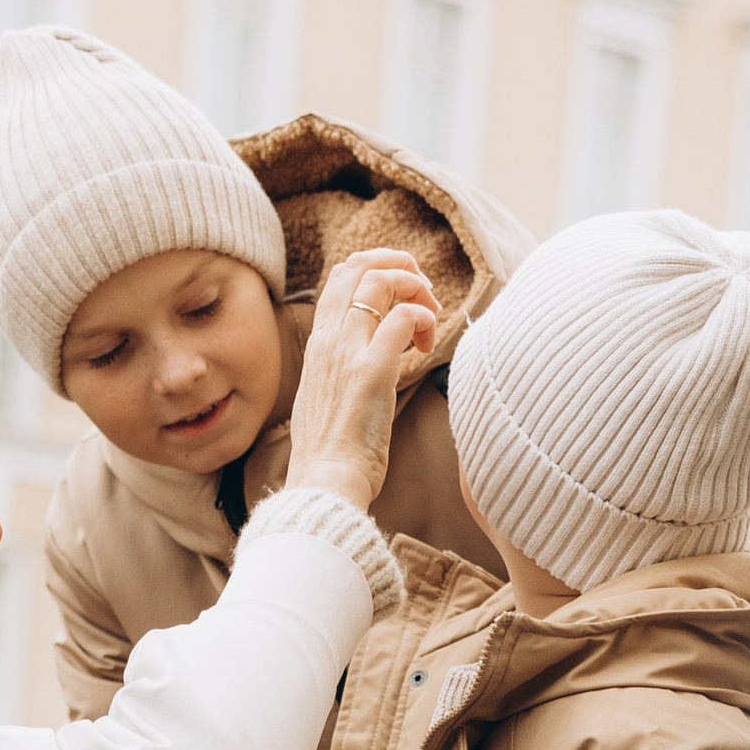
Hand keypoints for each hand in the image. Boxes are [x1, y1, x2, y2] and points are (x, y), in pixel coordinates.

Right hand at [284, 248, 439, 515]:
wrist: (324, 485)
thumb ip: (337, 375)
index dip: (374, 269)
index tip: (400, 291)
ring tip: (432, 316)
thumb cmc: (330, 456)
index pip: (339, 279)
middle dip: (398, 265)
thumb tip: (360, 368)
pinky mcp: (372, 371)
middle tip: (424, 292)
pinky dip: (423, 319)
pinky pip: (403, 318)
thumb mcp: (323, 402)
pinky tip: (428, 344)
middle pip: (358, 267)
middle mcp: (329, 340)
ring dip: (415, 288)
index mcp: (317, 346)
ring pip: (380, 282)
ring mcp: (348, 352)